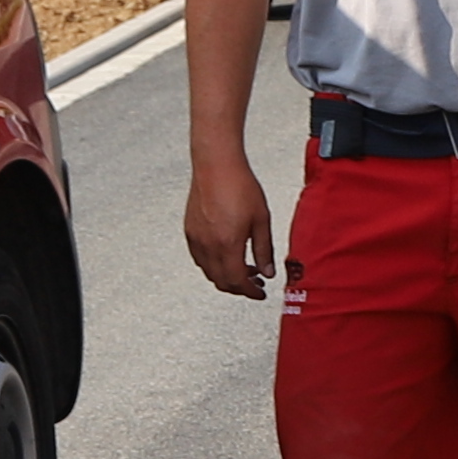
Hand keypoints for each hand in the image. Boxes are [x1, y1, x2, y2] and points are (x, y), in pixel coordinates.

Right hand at [186, 142, 273, 298]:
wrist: (216, 165)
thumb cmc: (239, 186)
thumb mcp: (261, 220)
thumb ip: (264, 250)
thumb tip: (267, 272)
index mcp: (228, 245)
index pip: (238, 282)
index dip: (250, 292)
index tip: (259, 293)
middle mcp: (208, 245)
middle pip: (221, 281)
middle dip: (239, 287)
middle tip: (254, 283)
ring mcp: (196, 239)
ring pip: (209, 272)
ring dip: (226, 277)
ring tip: (243, 268)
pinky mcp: (189, 231)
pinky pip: (199, 258)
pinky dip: (213, 265)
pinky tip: (226, 256)